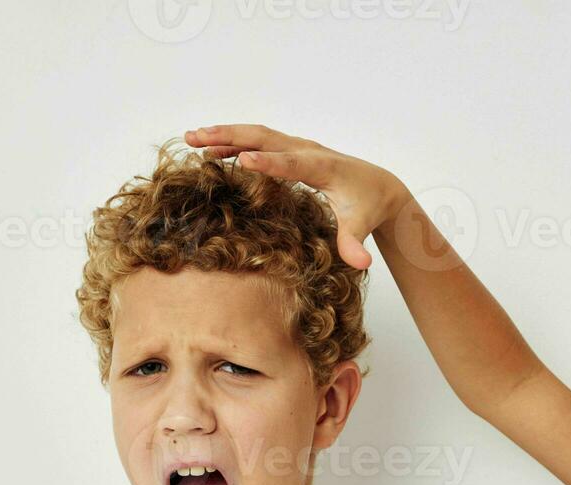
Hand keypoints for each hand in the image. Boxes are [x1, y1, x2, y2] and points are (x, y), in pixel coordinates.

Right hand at [185, 124, 409, 270]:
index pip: (292, 164)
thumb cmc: (368, 207)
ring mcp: (298, 147)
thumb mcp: (362, 226)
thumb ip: (355, 245)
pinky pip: (259, 141)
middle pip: (264, 137)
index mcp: (324, 168)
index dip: (269, 162)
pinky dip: (234, 142)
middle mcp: (308, 151)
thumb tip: (361, 264)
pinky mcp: (291, 150)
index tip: (243, 160)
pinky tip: (210, 149)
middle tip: (196, 137)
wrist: (379, 186)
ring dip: (224, 134)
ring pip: (257, 134)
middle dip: (229, 136)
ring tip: (192, 137)